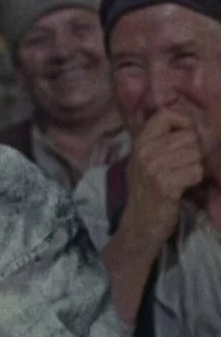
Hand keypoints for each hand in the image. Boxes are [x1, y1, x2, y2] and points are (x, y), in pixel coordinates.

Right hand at [121, 110, 203, 249]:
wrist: (140, 221)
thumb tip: (192, 122)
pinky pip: (195, 172)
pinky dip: (196, 180)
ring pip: (195, 154)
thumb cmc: (147, 188)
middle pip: (189, 136)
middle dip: (195, 150)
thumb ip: (162, 140)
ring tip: (183, 176)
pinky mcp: (166, 185)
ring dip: (196, 167)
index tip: (187, 136)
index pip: (166, 115)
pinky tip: (184, 186)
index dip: (185, 122)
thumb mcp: (146, 159)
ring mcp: (154, 168)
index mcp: (140, 142)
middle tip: (184, 164)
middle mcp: (145, 152)